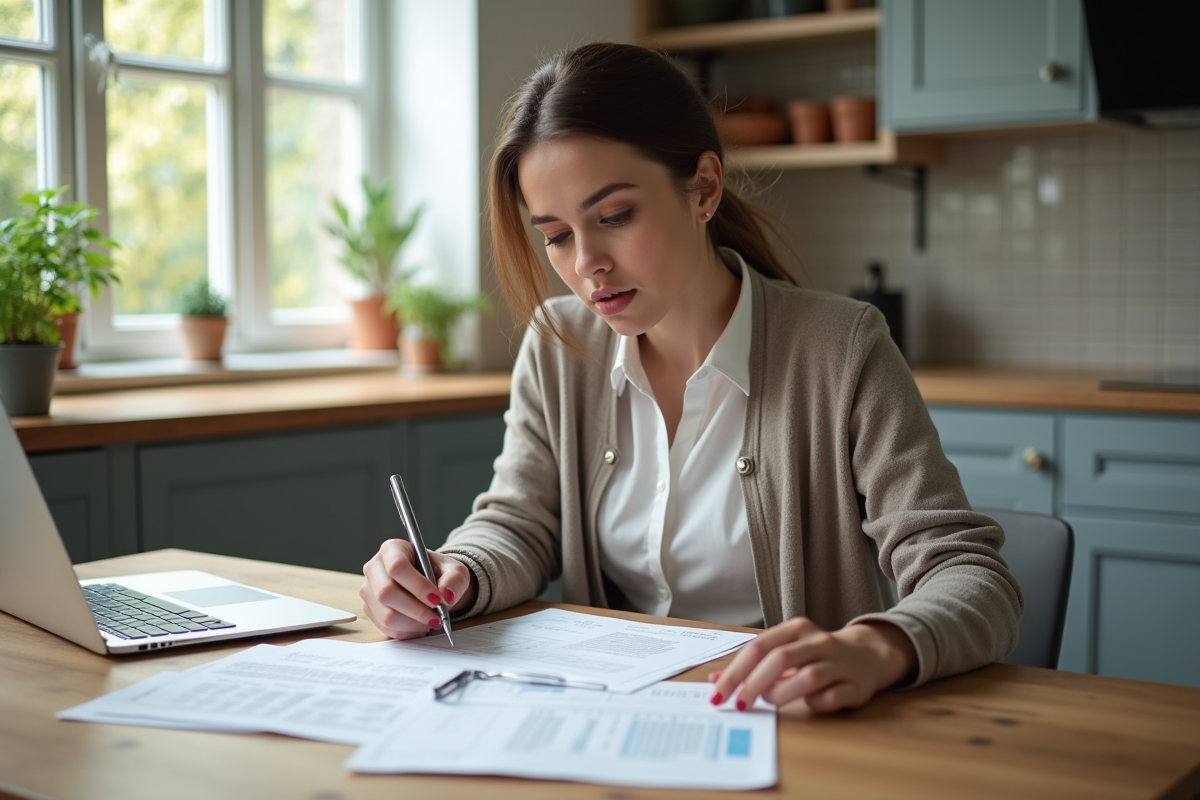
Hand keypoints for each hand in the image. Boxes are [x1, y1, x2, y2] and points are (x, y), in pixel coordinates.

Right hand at [359, 539, 477, 639]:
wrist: (430, 585)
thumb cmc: (439, 573)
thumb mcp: (454, 570)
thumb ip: (454, 580)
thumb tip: (447, 596)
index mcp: (392, 549)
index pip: (397, 566)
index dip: (417, 586)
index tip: (437, 599)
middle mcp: (374, 568)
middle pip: (386, 593)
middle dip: (415, 610)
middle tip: (437, 617)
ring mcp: (369, 591)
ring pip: (386, 615)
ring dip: (413, 624)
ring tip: (431, 621)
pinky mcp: (370, 610)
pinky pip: (386, 628)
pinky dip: (408, 631)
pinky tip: (421, 626)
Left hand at [709, 618, 916, 713]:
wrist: (868, 655)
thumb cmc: (817, 655)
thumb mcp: (785, 651)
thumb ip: (751, 665)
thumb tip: (714, 680)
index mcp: (796, 629)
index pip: (759, 647)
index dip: (736, 671)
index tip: (718, 694)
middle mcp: (818, 641)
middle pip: (780, 659)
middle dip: (754, 685)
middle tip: (740, 705)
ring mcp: (840, 663)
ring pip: (807, 677)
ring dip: (782, 694)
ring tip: (771, 703)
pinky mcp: (856, 686)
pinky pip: (831, 698)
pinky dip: (815, 704)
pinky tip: (809, 705)